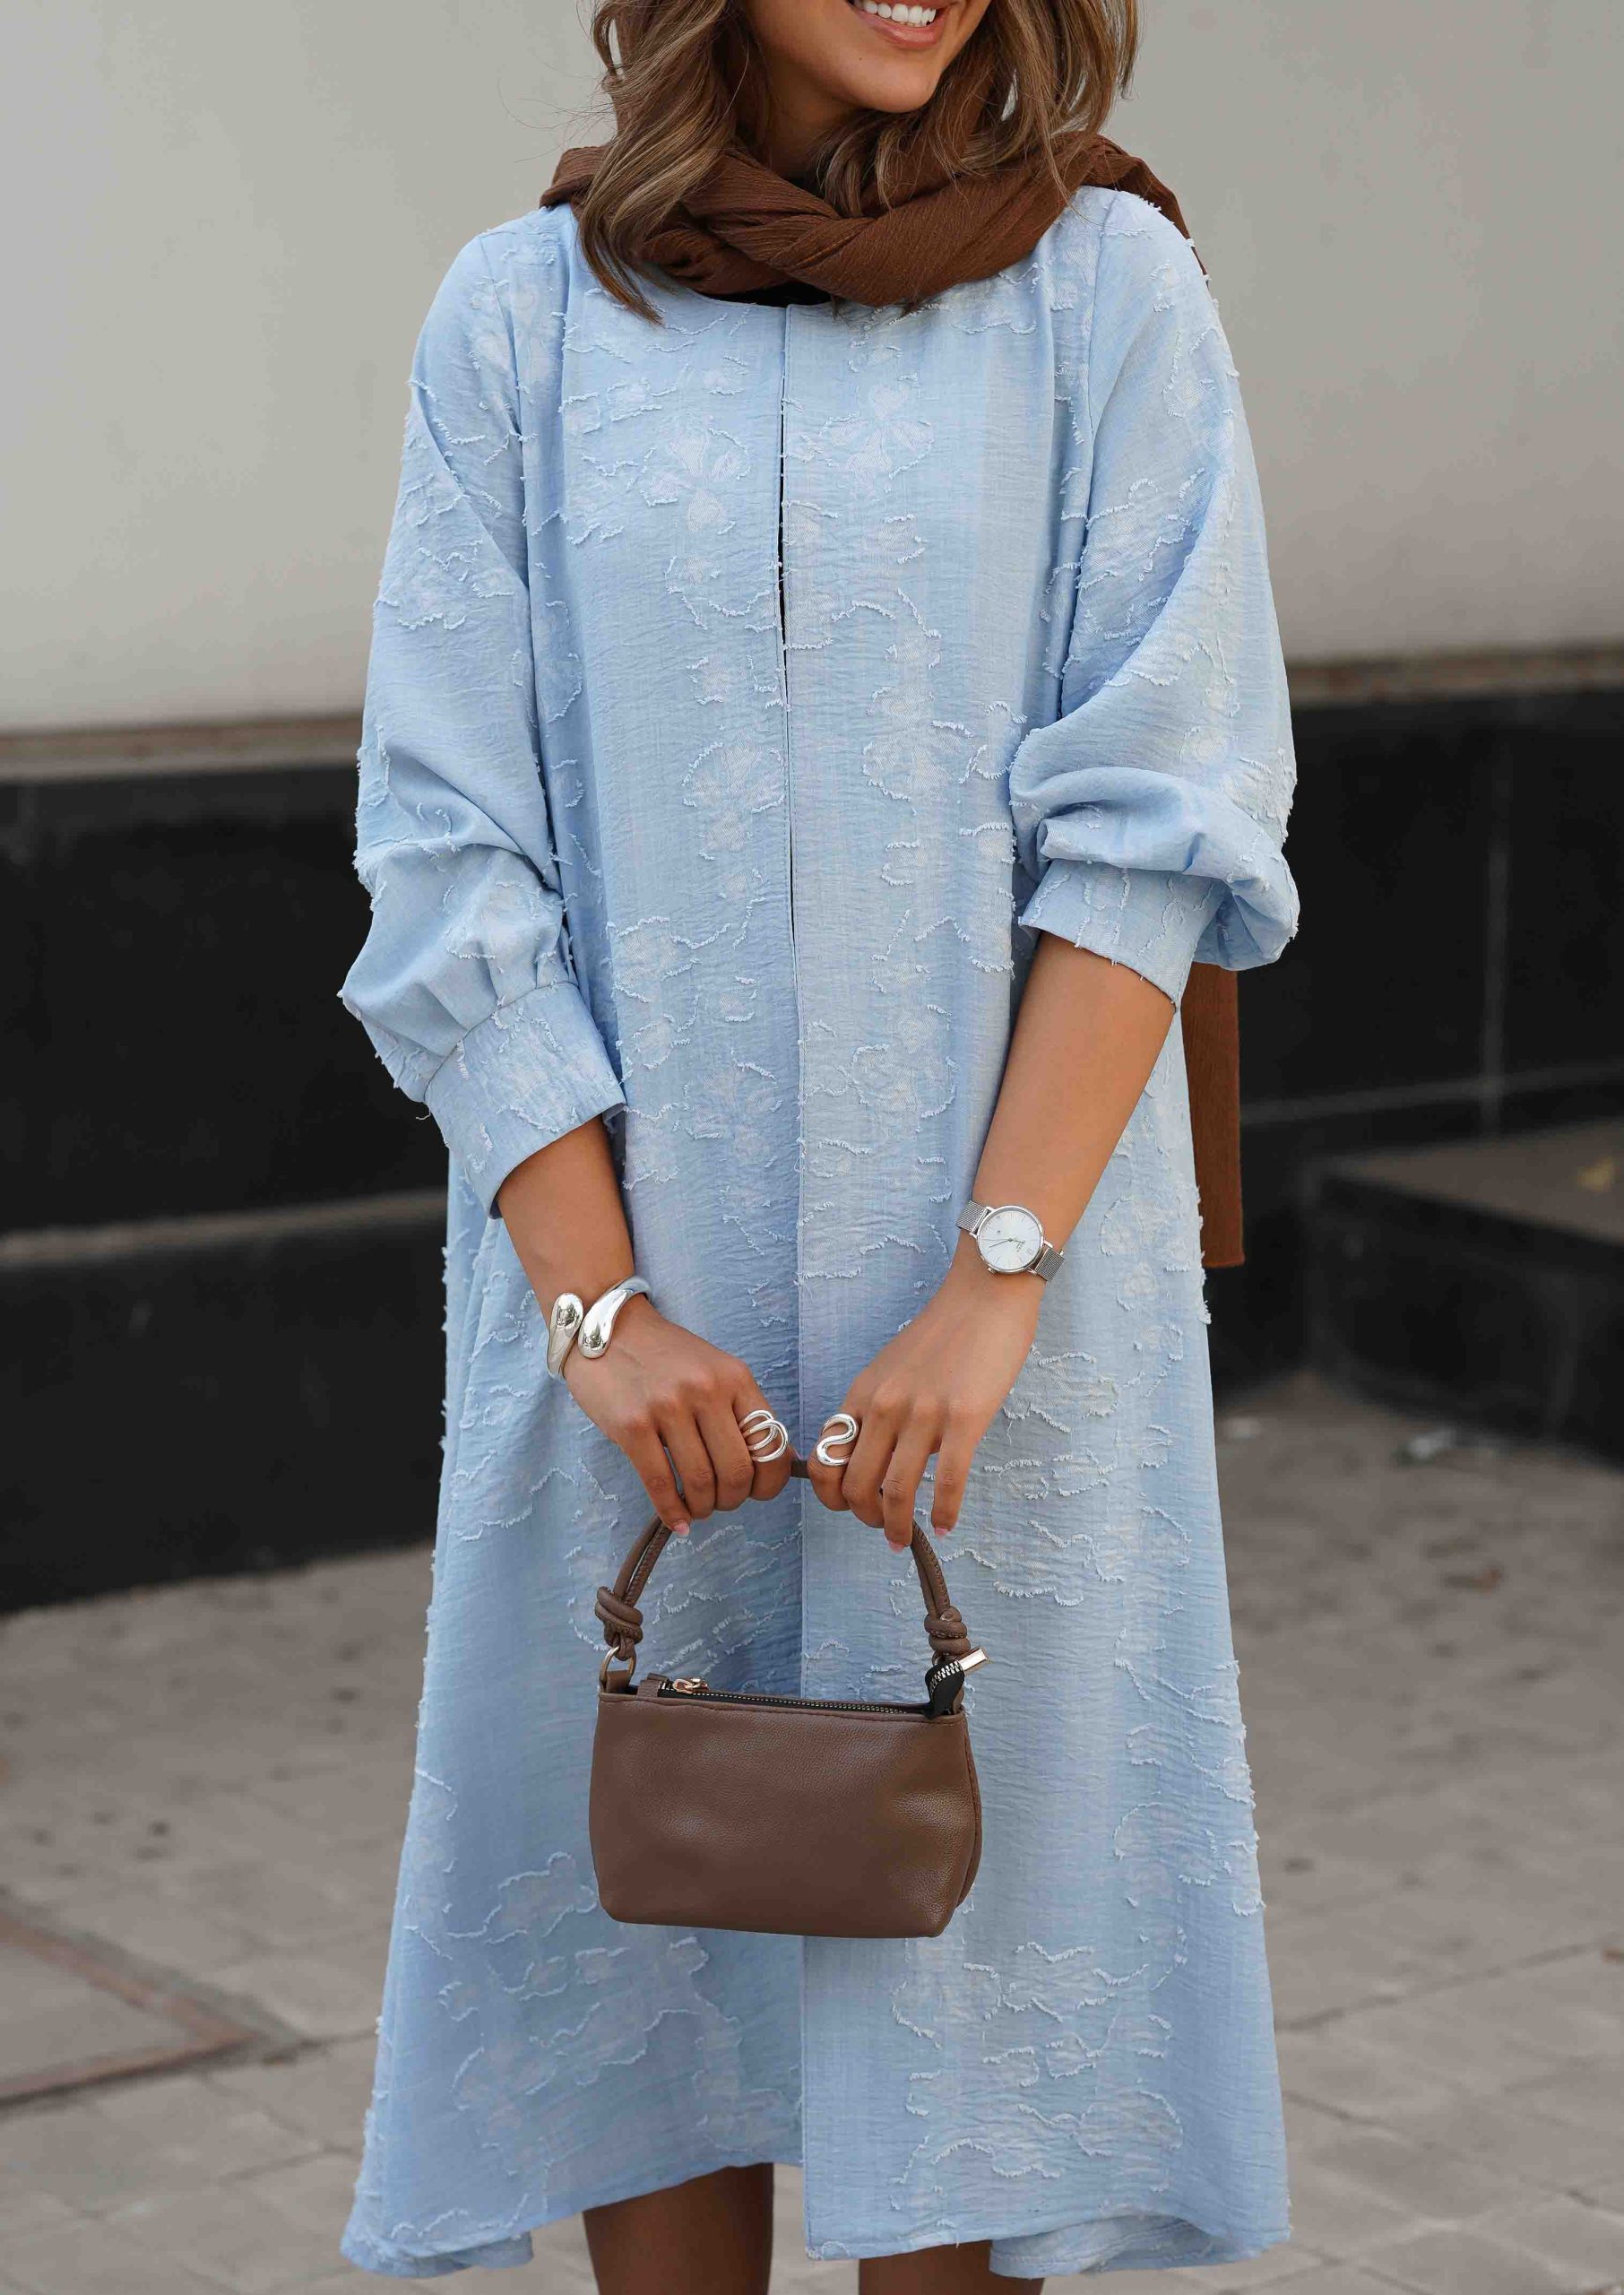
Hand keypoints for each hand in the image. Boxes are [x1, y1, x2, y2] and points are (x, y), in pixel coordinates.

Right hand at [562, 1297, 792, 1534]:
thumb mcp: (715, 1370)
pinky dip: (672, 1512)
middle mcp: (706, 1390)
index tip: (757, 1492)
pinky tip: (676, 1520)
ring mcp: (668, 1407)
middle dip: (734, 1500)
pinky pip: (660, 1484)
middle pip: (737, 1471)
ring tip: (697, 1507)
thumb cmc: (665, 1356)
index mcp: (735, 1378)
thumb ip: (743, 1411)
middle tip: (722, 1502)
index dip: (770, 1483)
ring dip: (702, 1508)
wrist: (606, 1326)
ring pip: (700, 1482)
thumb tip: (781, 1459)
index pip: (770, 1445)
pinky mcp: (632, 1425)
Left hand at [806, 1243, 1041, 1549]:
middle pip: (855, 1485)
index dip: (830, 1496)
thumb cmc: (943, 1333)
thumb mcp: (891, 1368)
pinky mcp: (964, 1418)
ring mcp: (923, 1413)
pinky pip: (945, 1482)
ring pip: (895, 1491)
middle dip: (864, 1518)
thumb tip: (877, 1458)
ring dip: (896, 1526)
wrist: (985, 1295)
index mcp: (862, 1394)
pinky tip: (944, 1526)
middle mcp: (884, 1406)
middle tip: (881, 1528)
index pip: (825, 1460)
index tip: (849, 1508)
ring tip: (904, 1538)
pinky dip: (943, 1514)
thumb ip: (878, 1409)